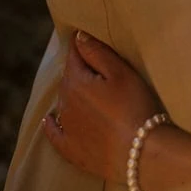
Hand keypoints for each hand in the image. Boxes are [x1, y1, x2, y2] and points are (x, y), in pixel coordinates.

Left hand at [43, 32, 161, 184]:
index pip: (74, 55)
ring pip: (64, 102)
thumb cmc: (135, 106)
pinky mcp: (71, 151)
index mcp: (76, 82)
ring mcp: (66, 129)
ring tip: (86, 88)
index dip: (81, 45)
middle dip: (78, 69)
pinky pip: (55, 134)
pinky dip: (52, 125)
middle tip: (94, 65)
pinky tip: (49, 120)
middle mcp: (65, 104)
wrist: (141, 153)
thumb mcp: (121, 73)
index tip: (85, 37)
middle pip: (68, 78)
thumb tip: (78, 36)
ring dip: (71, 93)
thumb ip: (96, 52)